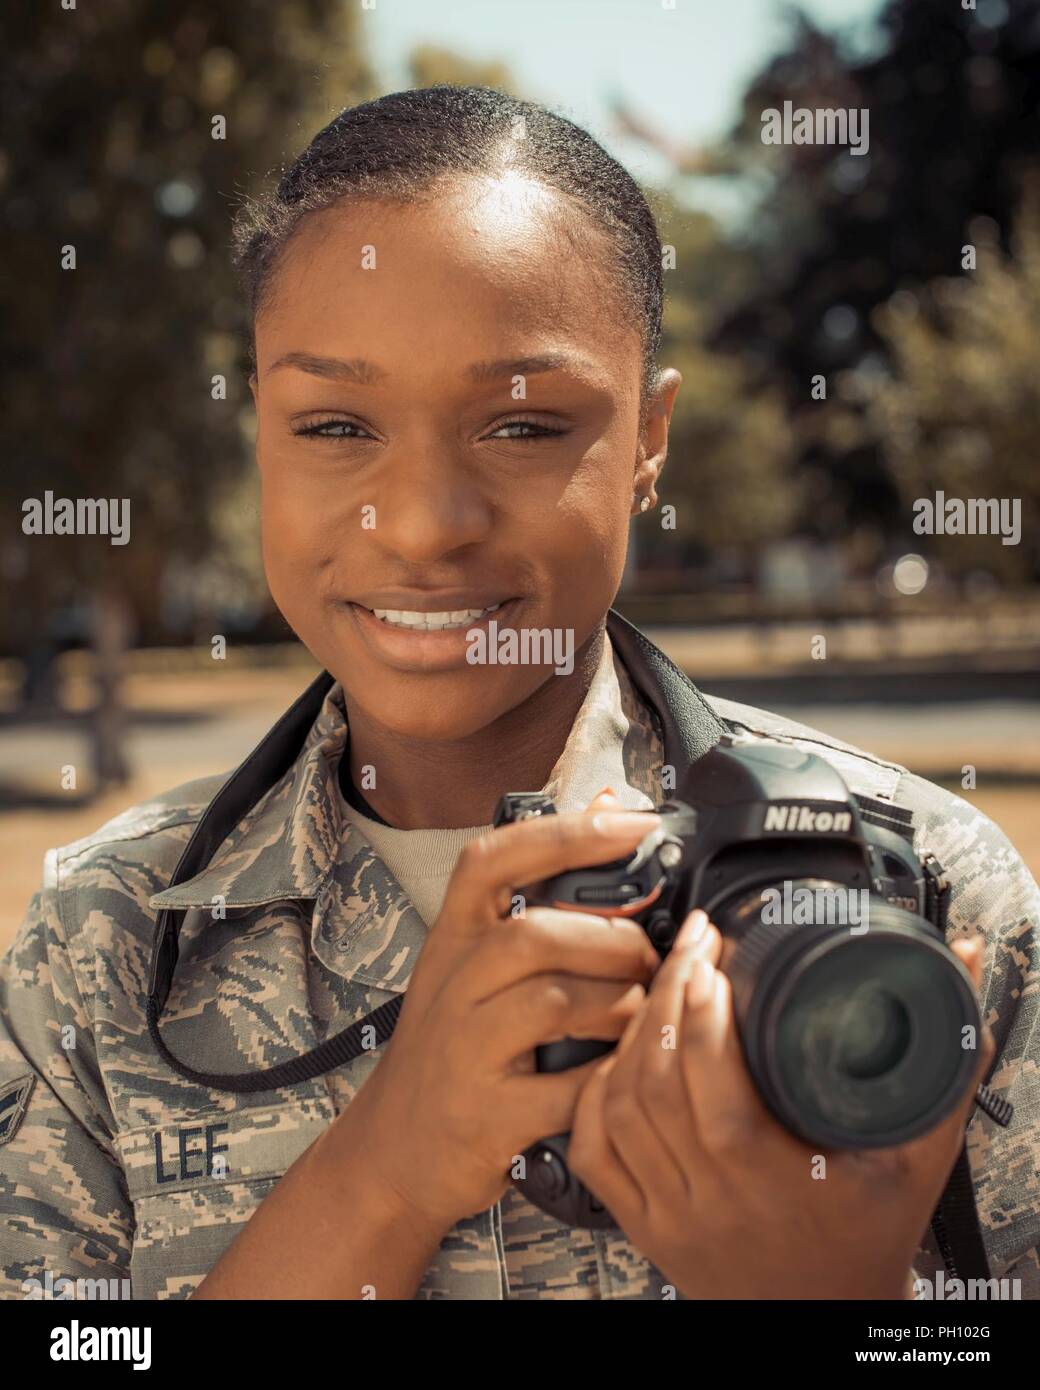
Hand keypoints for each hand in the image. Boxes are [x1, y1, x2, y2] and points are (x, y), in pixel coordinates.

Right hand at [342, 799, 662, 1236]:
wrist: (390, 1151)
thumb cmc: (452, 1046)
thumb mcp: (475, 964)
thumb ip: (539, 891)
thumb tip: (605, 803)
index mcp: (452, 939)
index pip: (492, 860)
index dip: (566, 834)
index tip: (633, 823)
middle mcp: (451, 986)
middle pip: (538, 934)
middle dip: (613, 939)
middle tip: (650, 956)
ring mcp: (465, 1052)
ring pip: (557, 1002)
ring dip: (620, 1004)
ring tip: (642, 1011)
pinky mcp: (488, 1116)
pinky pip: (568, 1087)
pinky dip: (610, 1077)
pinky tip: (622, 1072)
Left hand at [568, 909, 994, 1299]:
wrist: (827, 1321)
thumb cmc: (871, 1238)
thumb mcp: (919, 1158)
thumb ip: (944, 1066)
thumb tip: (965, 964)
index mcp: (776, 1181)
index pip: (717, 1086)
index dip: (705, 1013)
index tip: (715, 955)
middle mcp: (713, 1199)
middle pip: (660, 1081)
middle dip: (668, 996)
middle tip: (691, 945)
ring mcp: (669, 1214)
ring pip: (622, 1108)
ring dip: (634, 1035)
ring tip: (662, 986)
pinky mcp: (642, 1225)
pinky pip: (595, 1153)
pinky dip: (596, 1094)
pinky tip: (618, 1054)